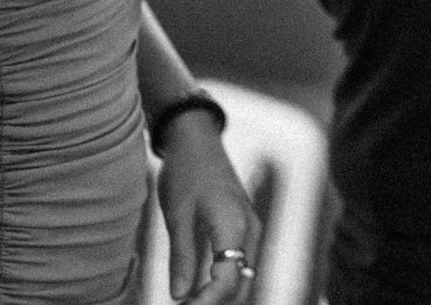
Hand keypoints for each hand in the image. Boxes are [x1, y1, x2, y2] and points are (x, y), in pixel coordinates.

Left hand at [155, 114, 260, 303]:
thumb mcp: (178, 217)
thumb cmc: (186, 174)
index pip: (226, 281)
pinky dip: (224, 283)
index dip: (205, 303)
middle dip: (215, 303)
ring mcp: (252, 229)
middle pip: (241, 285)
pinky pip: (242, 265)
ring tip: (191, 303)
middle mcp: (251, 230)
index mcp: (234, 225)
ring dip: (220, 296)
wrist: (197, 142)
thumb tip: (179, 297)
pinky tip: (201, 291)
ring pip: (244, 278)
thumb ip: (182, 258)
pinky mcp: (246, 229)